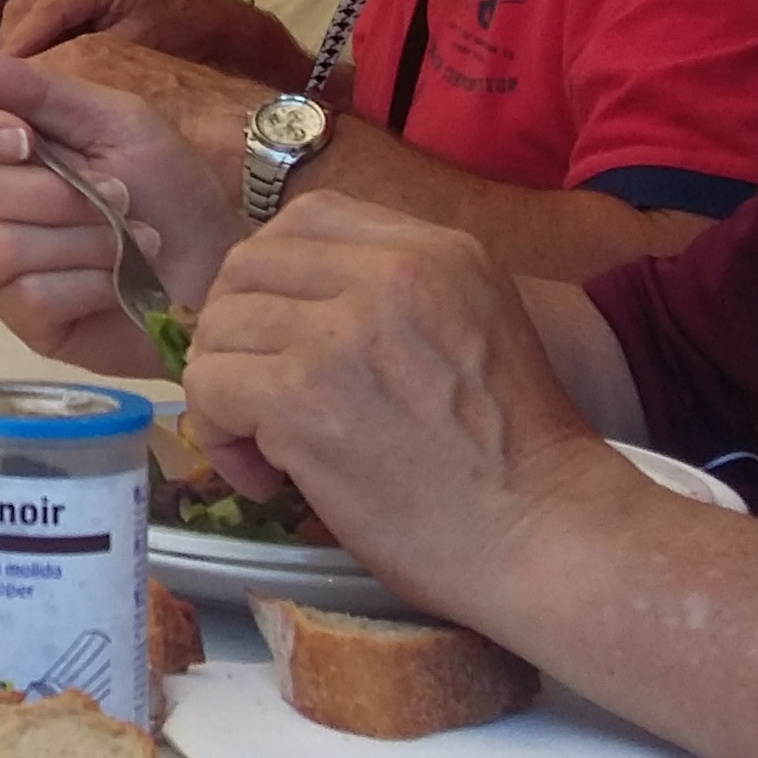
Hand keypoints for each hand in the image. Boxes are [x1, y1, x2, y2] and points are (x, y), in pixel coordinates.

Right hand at [0, 40, 248, 375]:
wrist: (220, 265)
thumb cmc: (171, 188)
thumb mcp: (116, 121)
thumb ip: (38, 89)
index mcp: (3, 148)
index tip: (23, 139)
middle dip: (57, 194)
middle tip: (121, 196)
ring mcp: (0, 266)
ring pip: (4, 245)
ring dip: (86, 240)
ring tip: (135, 240)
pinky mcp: (25, 317)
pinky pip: (32, 294)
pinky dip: (90, 282)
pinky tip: (120, 281)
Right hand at [3, 0, 313, 86]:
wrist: (229, 35)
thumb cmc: (194, 45)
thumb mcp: (138, 59)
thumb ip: (82, 67)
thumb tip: (33, 86)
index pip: (35, 14)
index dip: (14, 57)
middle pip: (21, 13)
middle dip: (11, 57)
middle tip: (4, 101)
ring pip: (25, 18)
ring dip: (20, 56)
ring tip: (17, 96)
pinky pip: (41, 23)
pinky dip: (36, 52)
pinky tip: (37, 85)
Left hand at [184, 192, 631, 609]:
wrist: (549, 537)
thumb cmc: (514, 457)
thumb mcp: (475, 326)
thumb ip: (393, 295)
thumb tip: (285, 300)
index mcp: (436, 250)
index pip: (305, 220)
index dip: (272, 278)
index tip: (281, 336)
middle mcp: (390, 273)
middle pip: (247, 266)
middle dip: (235, 330)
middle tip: (257, 393)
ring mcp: (343, 332)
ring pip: (218, 327)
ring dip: (224, 388)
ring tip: (265, 447)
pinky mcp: (304, 396)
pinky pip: (209, 386)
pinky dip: (217, 435)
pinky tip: (264, 475)